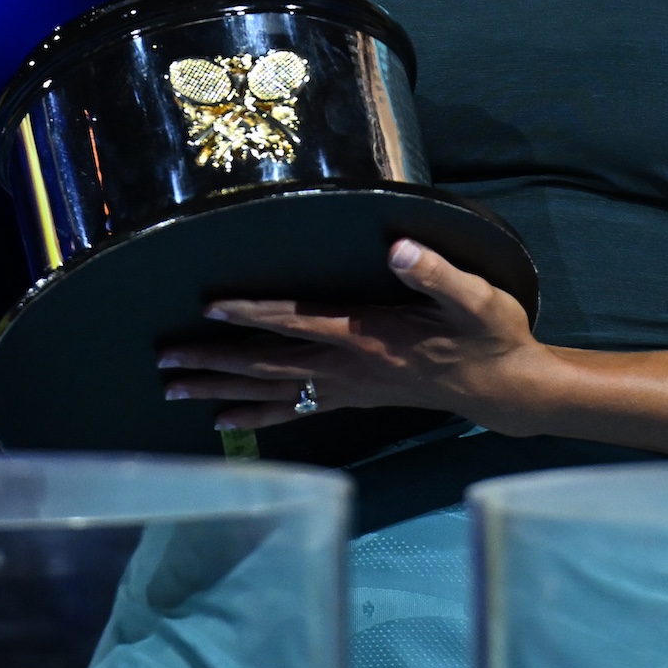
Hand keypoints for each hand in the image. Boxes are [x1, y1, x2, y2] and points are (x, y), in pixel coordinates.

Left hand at [157, 239, 549, 433]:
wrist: (503, 388)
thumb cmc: (490, 336)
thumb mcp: (476, 299)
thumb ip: (435, 273)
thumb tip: (398, 247)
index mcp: (367, 336)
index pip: (299, 321)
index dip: (254, 313)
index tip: (210, 307)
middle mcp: (347, 367)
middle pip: (267, 364)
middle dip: (215, 362)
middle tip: (165, 362)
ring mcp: (347, 388)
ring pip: (271, 390)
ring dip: (220, 389)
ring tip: (172, 389)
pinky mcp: (351, 399)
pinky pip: (292, 410)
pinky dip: (253, 415)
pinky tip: (221, 421)